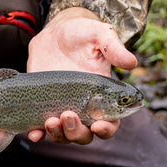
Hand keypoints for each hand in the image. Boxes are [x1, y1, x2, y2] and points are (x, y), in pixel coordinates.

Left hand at [24, 7, 136, 144]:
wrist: (57, 31)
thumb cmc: (84, 33)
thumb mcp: (100, 35)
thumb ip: (114, 48)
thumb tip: (131, 63)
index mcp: (103, 97)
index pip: (110, 122)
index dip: (106, 129)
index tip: (98, 125)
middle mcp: (84, 108)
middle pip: (84, 135)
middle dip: (76, 132)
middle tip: (68, 116)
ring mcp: (62, 108)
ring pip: (63, 135)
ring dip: (58, 134)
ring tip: (50, 121)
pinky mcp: (43, 105)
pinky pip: (40, 127)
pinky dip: (38, 134)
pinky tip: (34, 133)